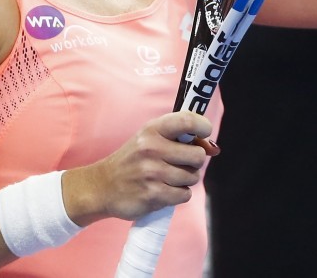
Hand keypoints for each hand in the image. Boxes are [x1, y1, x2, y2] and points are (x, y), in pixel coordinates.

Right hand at [61, 111, 216, 224]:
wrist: (103, 186)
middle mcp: (152, 148)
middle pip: (198, 155)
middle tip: (182, 163)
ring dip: (186, 180)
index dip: (203, 126)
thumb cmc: (134, 160)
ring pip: (193, 177)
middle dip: (195, 161)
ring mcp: (152, 173)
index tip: (205, 133)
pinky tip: (164, 190)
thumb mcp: (150, 139)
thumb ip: (180, 138)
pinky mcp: (153, 195)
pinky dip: (178, 195)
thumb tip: (213, 148)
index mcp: (152, 130)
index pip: (187, 121)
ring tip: (169, 178)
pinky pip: (184, 195)